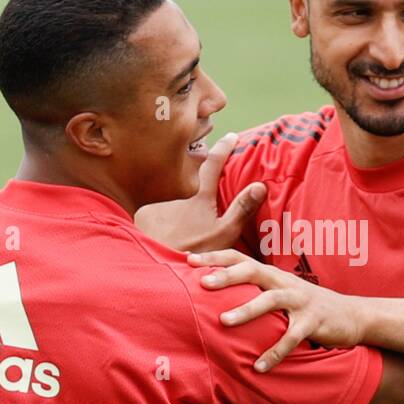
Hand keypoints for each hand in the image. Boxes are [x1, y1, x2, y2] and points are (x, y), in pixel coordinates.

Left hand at [134, 133, 267, 252]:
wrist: (159, 266)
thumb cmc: (195, 251)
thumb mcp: (224, 233)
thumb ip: (241, 208)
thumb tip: (260, 185)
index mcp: (200, 193)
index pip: (214, 161)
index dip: (225, 146)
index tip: (233, 137)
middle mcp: (178, 188)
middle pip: (189, 164)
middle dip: (200, 156)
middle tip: (207, 152)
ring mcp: (159, 196)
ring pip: (171, 177)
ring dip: (179, 173)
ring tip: (186, 177)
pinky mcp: (144, 207)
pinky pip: (154, 191)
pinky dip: (161, 189)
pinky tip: (163, 198)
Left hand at [186, 249, 366, 371]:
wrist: (351, 315)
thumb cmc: (305, 306)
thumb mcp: (280, 293)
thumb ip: (254, 292)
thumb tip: (217, 298)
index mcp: (272, 276)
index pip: (240, 258)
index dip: (215, 258)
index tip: (188, 260)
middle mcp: (284, 283)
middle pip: (253, 271)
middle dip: (227, 276)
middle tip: (202, 284)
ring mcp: (300, 301)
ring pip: (270, 301)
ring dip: (246, 310)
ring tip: (224, 322)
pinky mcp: (314, 322)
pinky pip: (291, 337)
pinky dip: (275, 352)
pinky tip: (259, 367)